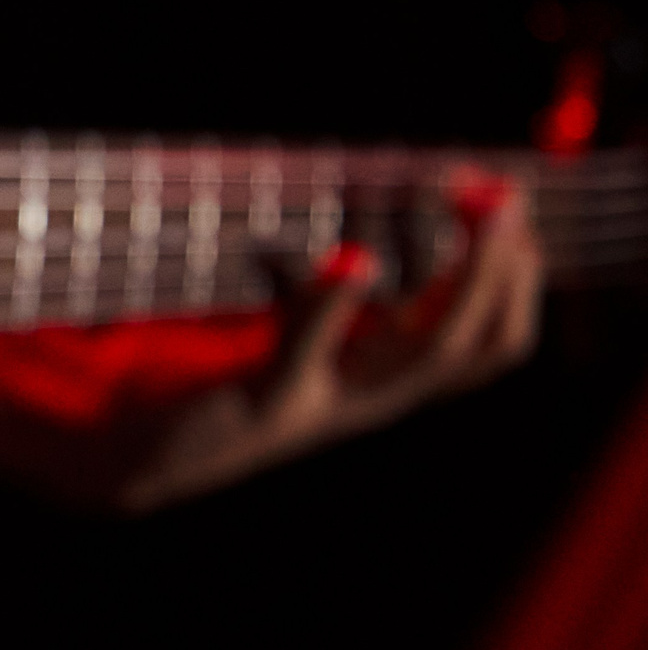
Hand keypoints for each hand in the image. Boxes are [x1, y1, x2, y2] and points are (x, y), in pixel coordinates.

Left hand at [126, 172, 543, 506]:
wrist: (136, 452)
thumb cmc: (208, 378)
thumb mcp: (287, 334)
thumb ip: (328, 301)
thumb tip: (366, 234)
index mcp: (378, 380)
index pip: (487, 344)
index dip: (513, 279)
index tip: (509, 207)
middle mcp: (365, 399)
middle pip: (471, 344)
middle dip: (502, 269)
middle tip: (508, 197)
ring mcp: (322, 404)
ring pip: (423, 353)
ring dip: (459, 280)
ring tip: (473, 211)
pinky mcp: (263, 402)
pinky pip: (310, 350)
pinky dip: (336, 302)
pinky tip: (355, 257)